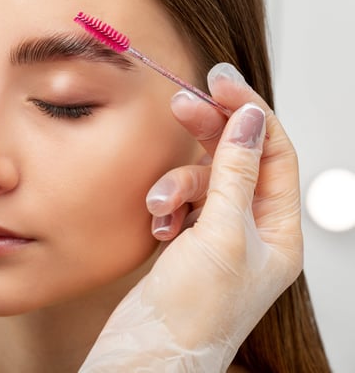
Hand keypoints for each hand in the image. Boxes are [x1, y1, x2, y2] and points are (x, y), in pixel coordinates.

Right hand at [79, 63, 302, 371]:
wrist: (148, 355)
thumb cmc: (193, 315)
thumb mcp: (222, 236)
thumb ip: (235, 173)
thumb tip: (249, 119)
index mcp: (280, 233)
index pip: (275, 154)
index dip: (250, 114)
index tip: (223, 83)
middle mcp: (253, 231)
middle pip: (238, 160)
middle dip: (209, 133)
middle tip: (183, 103)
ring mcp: (219, 236)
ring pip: (203, 182)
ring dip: (177, 186)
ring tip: (159, 206)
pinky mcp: (188, 242)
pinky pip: (181, 203)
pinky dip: (167, 206)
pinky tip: (158, 226)